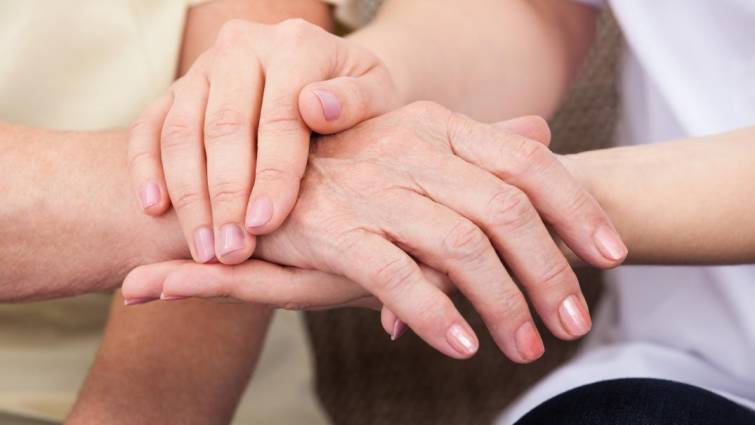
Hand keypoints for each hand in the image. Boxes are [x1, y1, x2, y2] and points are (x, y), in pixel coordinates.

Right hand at [125, 102, 626, 362]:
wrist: (257, 179)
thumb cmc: (350, 174)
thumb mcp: (416, 151)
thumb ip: (477, 146)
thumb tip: (541, 132)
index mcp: (438, 127)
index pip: (528, 163)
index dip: (577, 209)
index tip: (610, 256)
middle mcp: (411, 151)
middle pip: (507, 212)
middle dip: (549, 273)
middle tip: (572, 322)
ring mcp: (372, 189)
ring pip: (462, 249)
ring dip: (503, 304)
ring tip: (525, 346)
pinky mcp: (334, 232)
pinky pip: (398, 276)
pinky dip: (433, 313)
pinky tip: (459, 345)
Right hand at [127, 18, 398, 263]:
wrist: (328, 78)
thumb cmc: (357, 100)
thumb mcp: (377, 94)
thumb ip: (355, 101)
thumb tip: (315, 106)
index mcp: (294, 45)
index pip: (277, 117)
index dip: (270, 175)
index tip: (264, 224)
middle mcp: (241, 47)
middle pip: (222, 127)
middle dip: (225, 197)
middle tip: (229, 252)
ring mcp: (203, 68)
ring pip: (181, 131)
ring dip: (188, 196)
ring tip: (201, 250)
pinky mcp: (178, 90)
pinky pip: (150, 126)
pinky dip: (146, 167)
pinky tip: (154, 210)